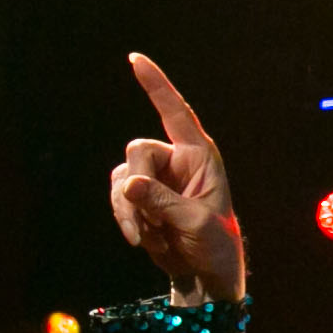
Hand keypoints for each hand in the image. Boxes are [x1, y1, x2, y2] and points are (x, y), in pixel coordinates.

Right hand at [108, 53, 246, 302]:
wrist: (203, 273)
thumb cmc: (213, 243)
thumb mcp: (195, 222)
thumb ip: (162, 202)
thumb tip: (128, 185)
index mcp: (200, 155)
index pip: (176, 112)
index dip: (156, 85)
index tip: (135, 59)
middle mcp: (176, 160)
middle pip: (137, 151)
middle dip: (138, 187)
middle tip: (150, 223)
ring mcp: (155, 178)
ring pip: (122, 177)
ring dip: (130, 211)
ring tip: (151, 238)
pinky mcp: (139, 197)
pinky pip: (118, 196)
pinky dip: (126, 219)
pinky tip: (144, 241)